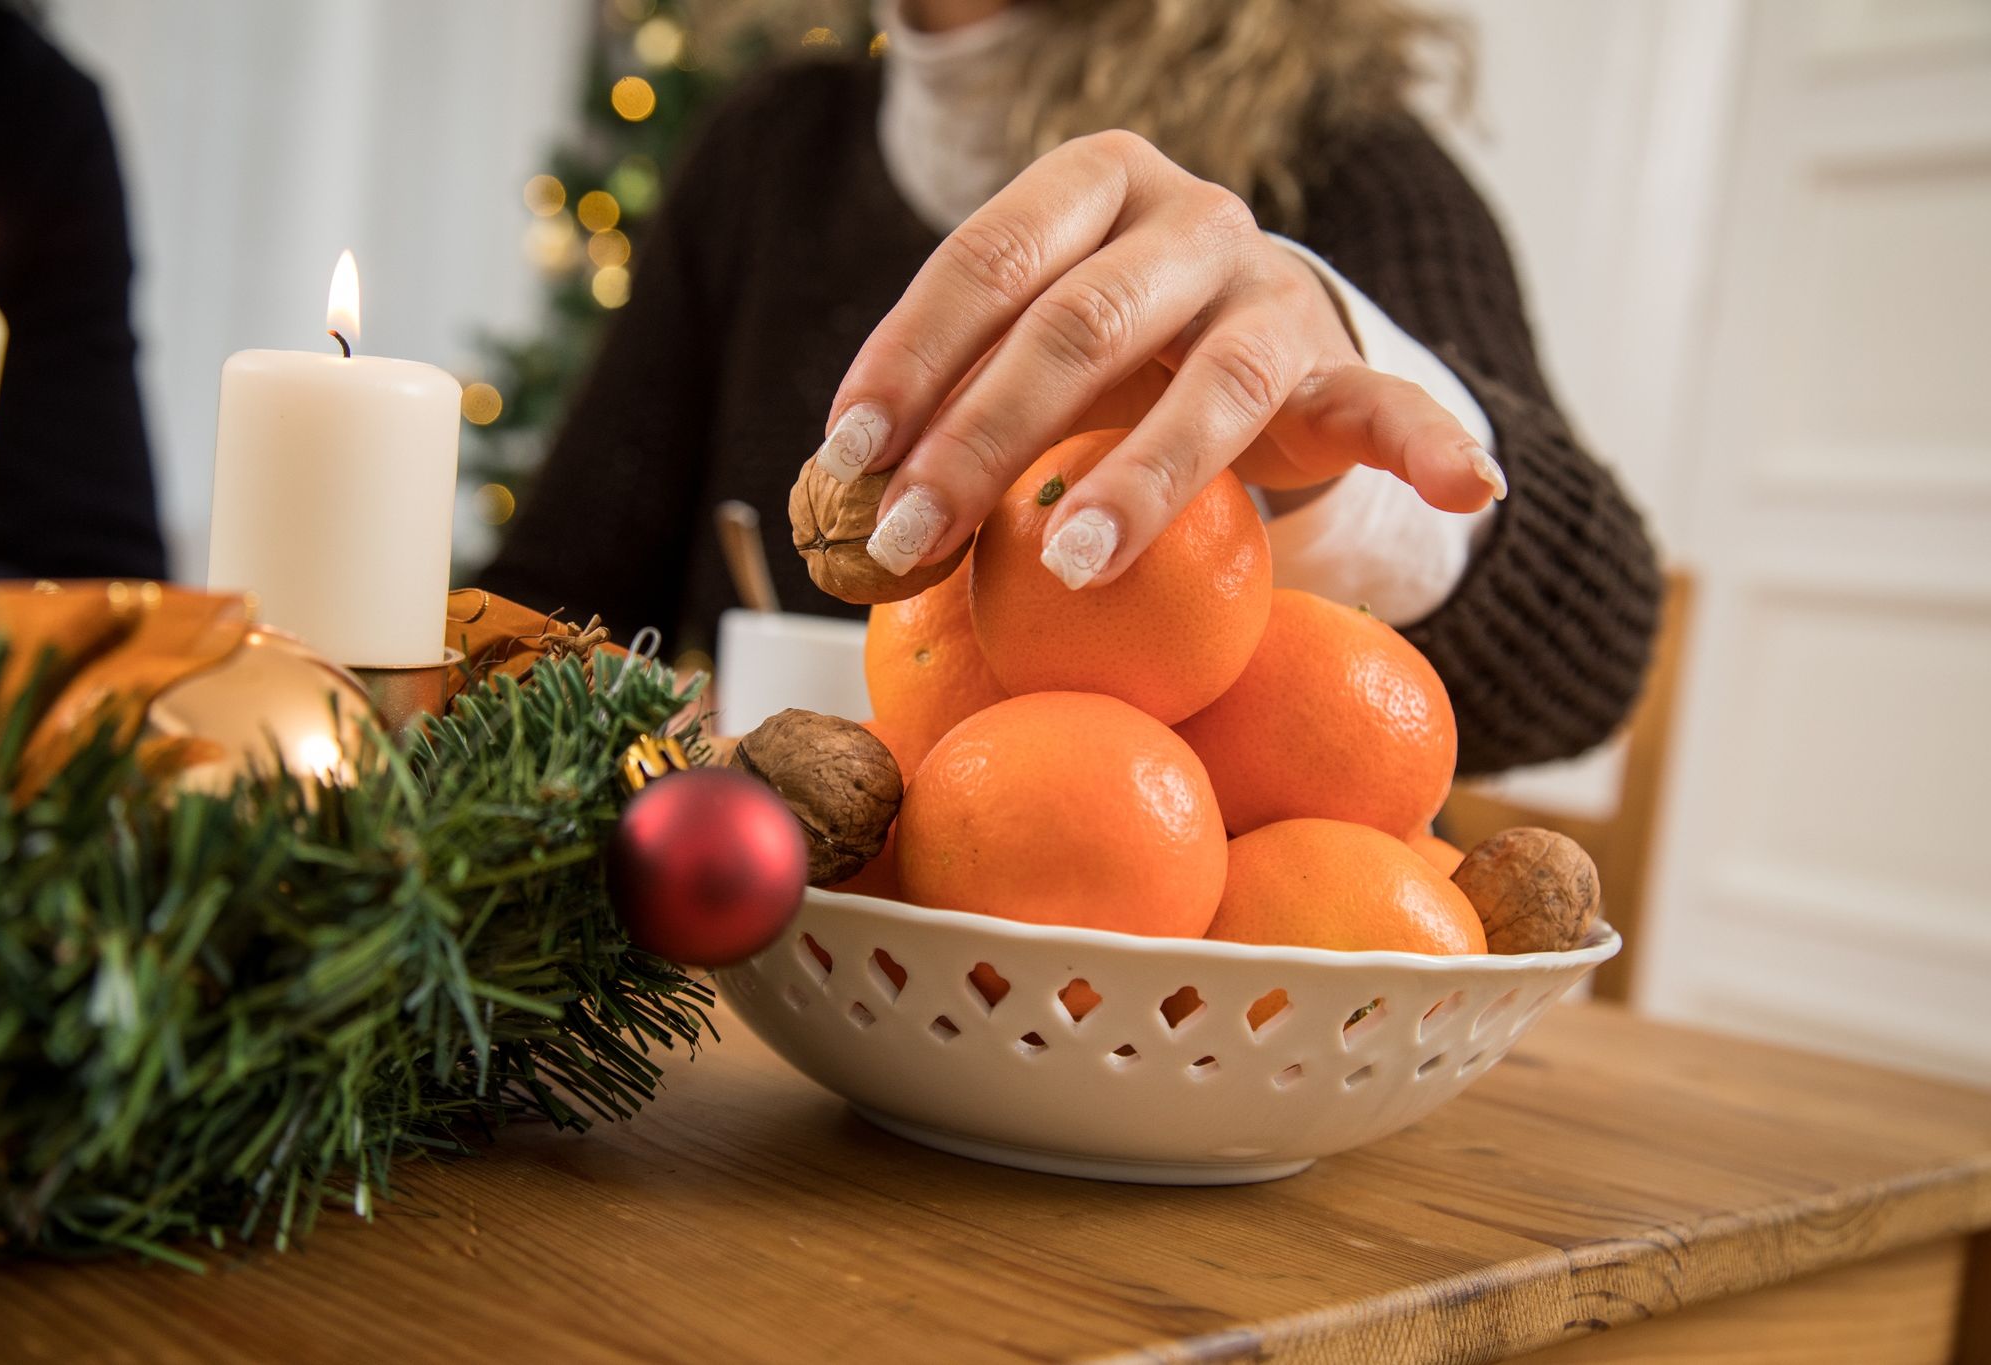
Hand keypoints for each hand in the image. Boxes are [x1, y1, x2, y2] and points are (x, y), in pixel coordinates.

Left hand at [814, 130, 1505, 588]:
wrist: (1249, 324)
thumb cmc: (1104, 347)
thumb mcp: (1027, 344)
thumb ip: (951, 399)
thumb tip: (828, 505)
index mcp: (1090, 186)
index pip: (986, 259)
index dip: (911, 355)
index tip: (846, 451)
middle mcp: (1189, 219)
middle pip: (1078, 325)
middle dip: (982, 440)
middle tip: (905, 545)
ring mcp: (1273, 290)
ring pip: (1213, 381)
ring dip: (1143, 478)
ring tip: (1077, 563)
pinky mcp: (1343, 366)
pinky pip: (1386, 407)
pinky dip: (1426, 447)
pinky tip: (1467, 487)